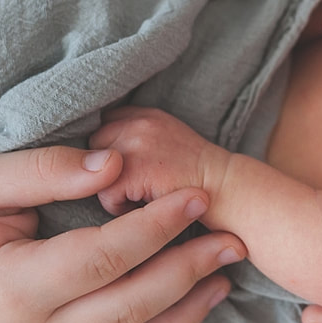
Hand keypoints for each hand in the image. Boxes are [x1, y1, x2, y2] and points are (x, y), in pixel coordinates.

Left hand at [91, 105, 230, 214]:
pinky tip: (148, 206)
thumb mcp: (168, 142)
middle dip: (105, 169)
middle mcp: (137, 123)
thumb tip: (96, 154)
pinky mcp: (135, 170)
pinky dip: (122, 208)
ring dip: (113, 189)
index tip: (124, 167)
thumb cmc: (196, 177)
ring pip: (94, 172)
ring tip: (143, 197)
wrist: (227, 190)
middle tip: (136, 185)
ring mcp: (135, 144)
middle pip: (94, 146)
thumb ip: (136, 137)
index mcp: (145, 114)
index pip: (103, 125)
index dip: (108, 149)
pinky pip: (106, 195)